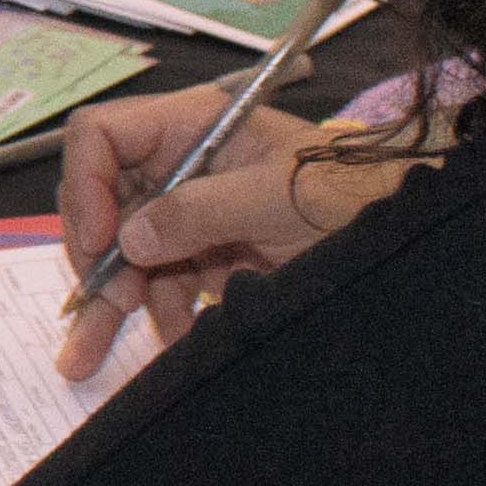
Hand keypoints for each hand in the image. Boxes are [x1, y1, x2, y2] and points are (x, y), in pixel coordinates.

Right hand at [52, 91, 402, 374]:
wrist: (399, 235)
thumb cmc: (345, 196)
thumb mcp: (273, 198)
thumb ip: (197, 212)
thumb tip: (128, 241)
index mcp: (189, 127)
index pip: (102, 136)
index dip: (86, 184)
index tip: (102, 241)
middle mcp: (177, 164)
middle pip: (102, 202)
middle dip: (94, 258)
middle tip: (99, 308)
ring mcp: (189, 211)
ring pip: (123, 253)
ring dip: (111, 304)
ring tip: (86, 358)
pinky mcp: (204, 253)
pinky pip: (161, 283)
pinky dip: (161, 315)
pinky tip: (173, 340)